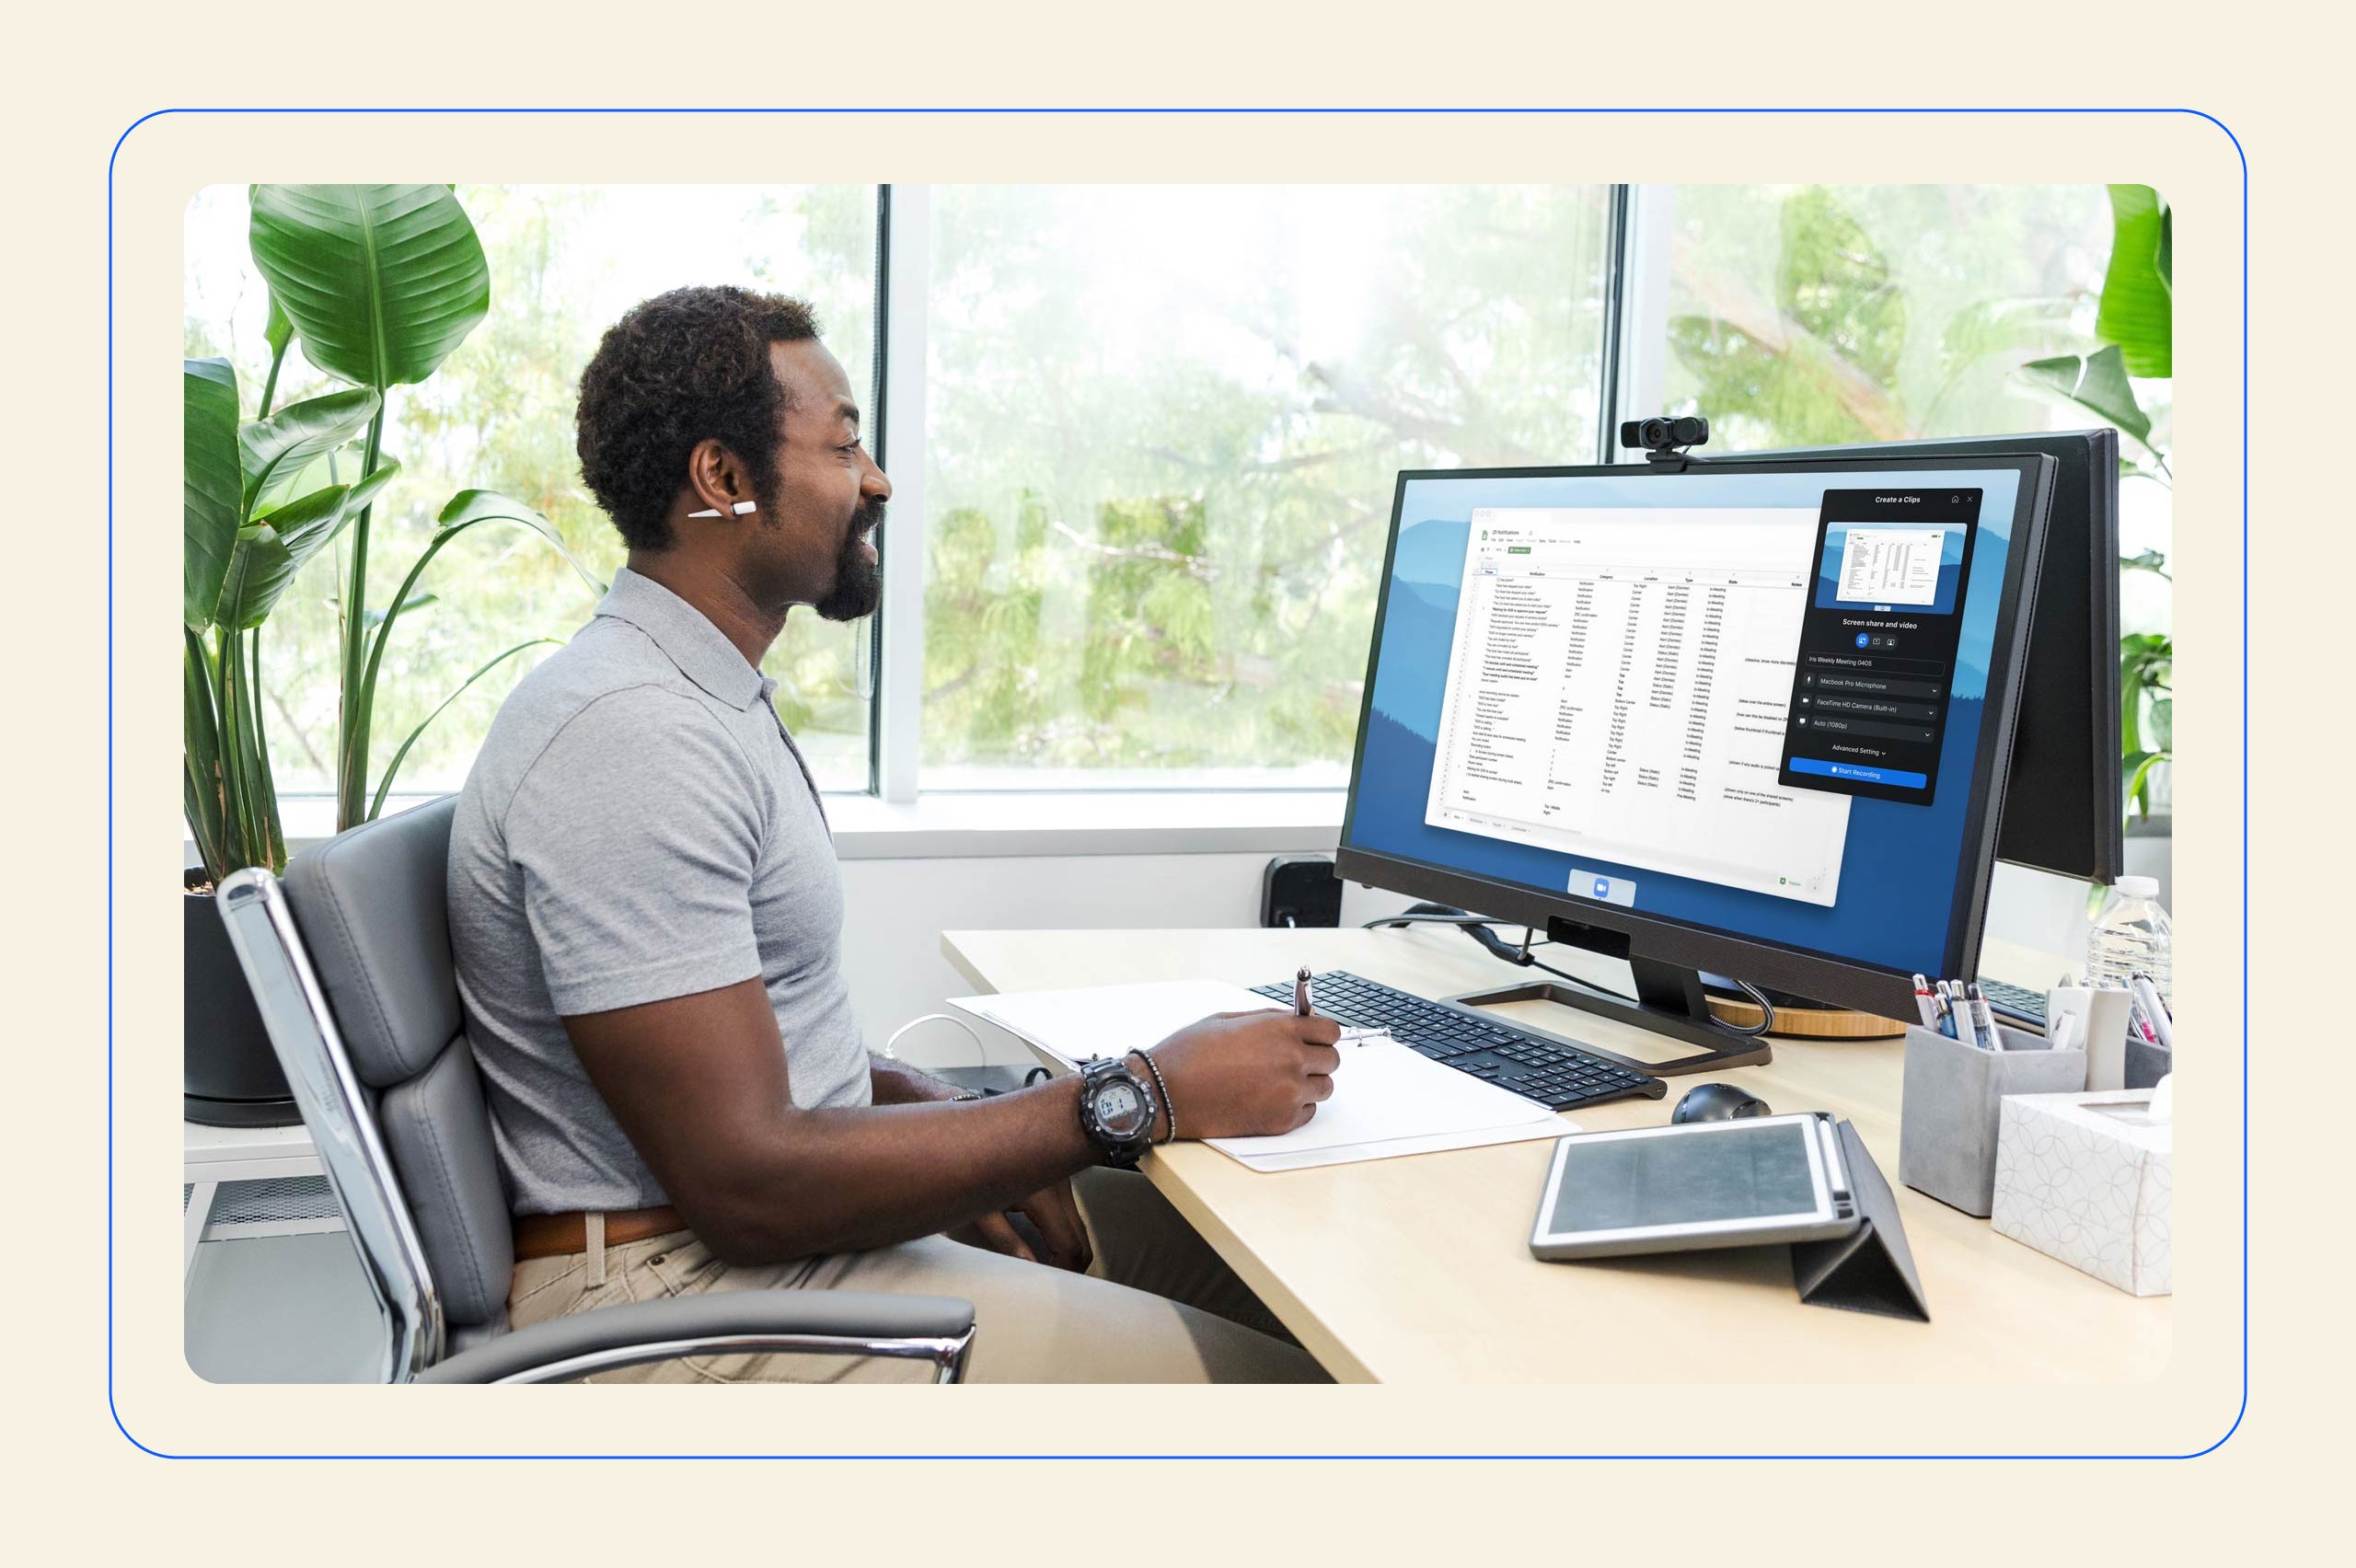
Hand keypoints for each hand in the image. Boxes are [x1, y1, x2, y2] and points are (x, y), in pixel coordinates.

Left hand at [970, 1177, 1092, 1271]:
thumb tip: (1030, 1267)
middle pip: (1082, 1237)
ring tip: (1050, 1263)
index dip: (1063, 1268)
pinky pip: (1074, 1213)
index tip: (1050, 1280)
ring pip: (1081, 1225)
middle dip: (1072, 1263)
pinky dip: (1068, 1232)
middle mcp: (1060, 1186)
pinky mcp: (1061, 1178)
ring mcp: (1064, 1181)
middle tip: (1053, 1277)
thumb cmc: (976, 1170)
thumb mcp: (985, 1210)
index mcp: (1042, 1196)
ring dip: (1071, 1247)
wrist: (981, 1137)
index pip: (1067, 1243)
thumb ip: (1007, 1241)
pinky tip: (1048, 1241)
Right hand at [1144, 1009, 1342, 1139]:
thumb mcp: (1229, 1019)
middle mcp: (1291, 1060)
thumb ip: (1269, 1020)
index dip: (1322, 1034)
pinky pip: (1308, 1112)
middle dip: (1317, 1058)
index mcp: (1281, 1029)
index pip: (1331, 1031)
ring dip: (1309, 1084)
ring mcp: (1288, 1094)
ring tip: (1280, 1082)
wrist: (1167, 1093)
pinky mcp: (1281, 1121)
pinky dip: (1297, 1106)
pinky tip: (1271, 1099)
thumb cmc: (1190, 1053)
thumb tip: (1295, 1021)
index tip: (1315, 1038)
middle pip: (1332, 1060)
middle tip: (1296, 1061)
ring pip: (1324, 1088)